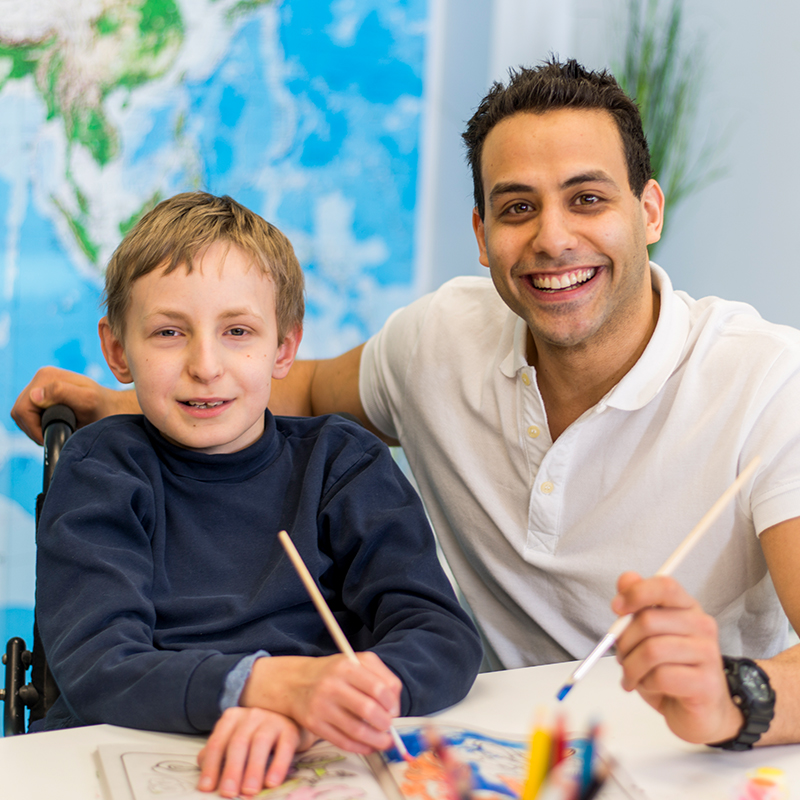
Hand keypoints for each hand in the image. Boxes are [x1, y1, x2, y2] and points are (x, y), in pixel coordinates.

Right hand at [10, 366, 139, 443]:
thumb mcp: (87, 400)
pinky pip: (28, 414)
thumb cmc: (103, 407)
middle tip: (53, 436)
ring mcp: (41, 386)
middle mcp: (41, 377)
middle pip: (20, 411)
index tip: (49, 436)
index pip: (23, 408)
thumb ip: (62, 393)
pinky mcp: (42, 395)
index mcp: (47, 376)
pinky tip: (53, 426)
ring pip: (22, 414)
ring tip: (56, 431)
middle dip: (33, 428)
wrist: (111, 409)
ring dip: (35, 427)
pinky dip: (37, 424)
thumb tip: (35, 395)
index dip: (33, 427)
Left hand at [197, 707, 315, 796]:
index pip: (218, 743)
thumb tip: (205, 779)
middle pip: (238, 742)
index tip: (206, 788)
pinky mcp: (290, 729)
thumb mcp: (234, 742)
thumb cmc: (253, 738)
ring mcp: (272, 720)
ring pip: (260, 743)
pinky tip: (272, 783)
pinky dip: (278, 766)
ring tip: (249, 791)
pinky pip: (284, 747)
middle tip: (228, 793)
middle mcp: (251, 715)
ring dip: (253, 769)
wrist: (286, 721)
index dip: (211, 766)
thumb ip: (218, 755)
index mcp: (232, 718)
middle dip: (232, 769)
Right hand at [240, 653, 402, 753]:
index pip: (378, 688)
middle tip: (389, 727)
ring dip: (377, 740)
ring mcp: (321, 706)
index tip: (394, 710)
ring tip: (384, 741)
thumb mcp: (357, 662)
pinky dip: (361, 747)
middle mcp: (332, 685)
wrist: (296, 682)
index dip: (392, 703)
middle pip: (369, 710)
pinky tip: (369, 746)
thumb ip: (381, 677)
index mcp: (346, 667)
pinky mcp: (314, 724)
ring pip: (357, 730)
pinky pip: (343, 741)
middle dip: (385, 723)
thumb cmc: (334, 673)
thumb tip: (394, 707)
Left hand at [612, 571, 743, 744]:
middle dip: (624, 642)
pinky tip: (651, 687)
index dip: (636, 593)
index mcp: (687, 609)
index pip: (665, 586)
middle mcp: (702, 626)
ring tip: (633, 676)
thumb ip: (637, 607)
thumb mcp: (648, 636)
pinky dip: (646, 684)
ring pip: (651, 651)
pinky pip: (661, 677)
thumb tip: (626, 578)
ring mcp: (708, 654)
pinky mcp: (706, 683)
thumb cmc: (671, 671)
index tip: (616, 607)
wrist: (701, 713)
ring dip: (632, 667)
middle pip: (648, 621)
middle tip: (622, 657)